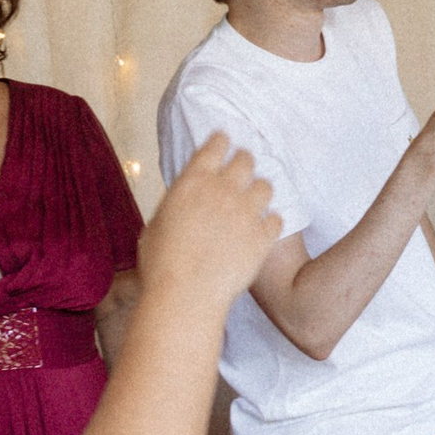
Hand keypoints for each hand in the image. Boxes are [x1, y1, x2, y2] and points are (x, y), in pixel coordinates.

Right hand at [137, 135, 280, 310]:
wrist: (186, 295)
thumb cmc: (161, 265)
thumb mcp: (158, 225)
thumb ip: (176, 207)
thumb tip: (183, 204)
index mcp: (192, 182)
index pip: (215, 145)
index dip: (221, 140)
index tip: (225, 138)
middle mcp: (223, 190)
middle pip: (246, 159)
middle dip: (245, 160)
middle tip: (245, 165)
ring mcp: (246, 211)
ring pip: (266, 186)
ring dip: (260, 190)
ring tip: (257, 199)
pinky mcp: (264, 236)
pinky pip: (276, 218)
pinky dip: (271, 222)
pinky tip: (266, 227)